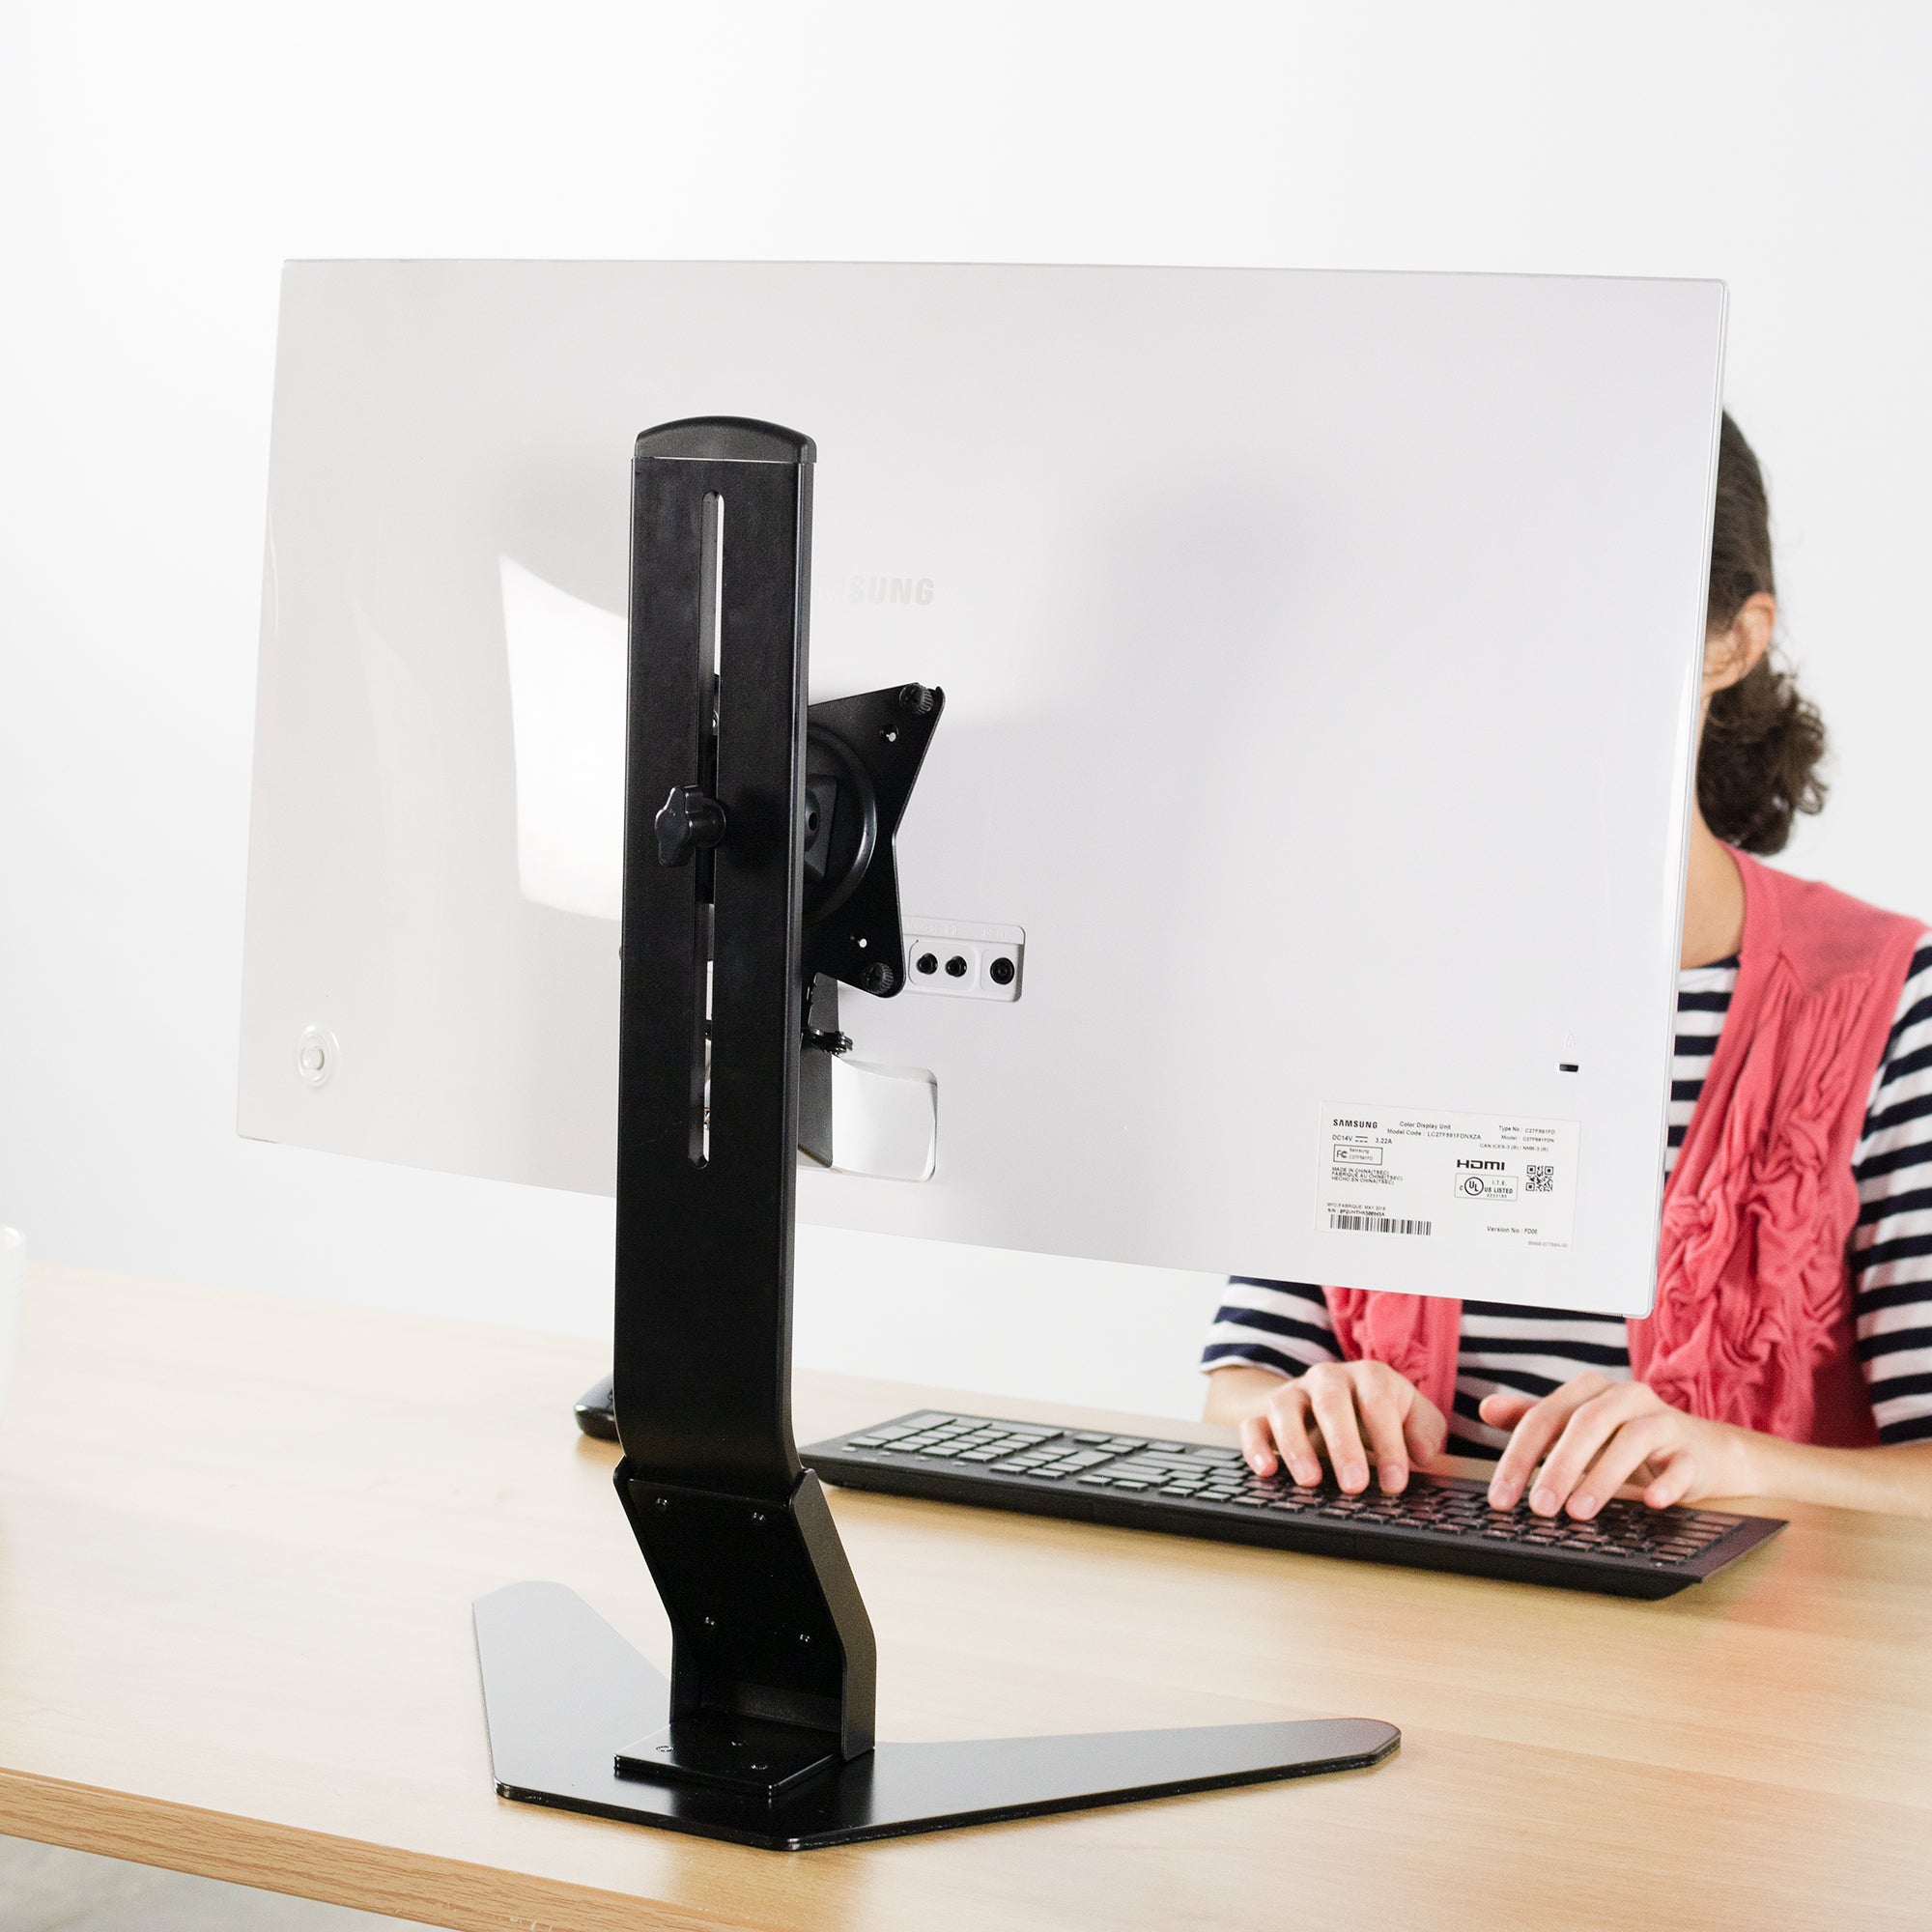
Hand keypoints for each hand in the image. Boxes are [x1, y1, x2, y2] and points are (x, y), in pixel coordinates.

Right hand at [1240, 1360, 1447, 1494]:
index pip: (1377, 1403)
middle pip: (1331, 1402)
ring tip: (1310, 1481)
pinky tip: (1267, 1471)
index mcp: (1368, 1376)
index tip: (1394, 1483)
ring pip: (1285, 1408)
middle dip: (1343, 1444)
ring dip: (1296, 1445)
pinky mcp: (1265, 1414)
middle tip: (1354, 1484)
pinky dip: (1255, 1446)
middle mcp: (1327, 1379)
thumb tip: (1421, 1455)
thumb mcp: (1412, 1415)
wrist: (1331, 1396)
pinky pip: (1252, 1424)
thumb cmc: (1378, 1412)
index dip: (1387, 1443)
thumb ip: (1425, 1431)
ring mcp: (1293, 1394)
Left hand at [1481, 1375, 1752, 1516]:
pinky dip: (1667, 1483)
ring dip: (1602, 1477)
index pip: (1544, 1417)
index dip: (1518, 1457)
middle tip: (1538, 1507)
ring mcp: (1663, 1421)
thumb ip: (1534, 1419)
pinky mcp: (1693, 1452)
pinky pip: (1681, 1464)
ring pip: (1632, 1440)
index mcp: (1589, 1390)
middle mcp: (1625, 1397)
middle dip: (1558, 1467)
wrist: (1700, 1451)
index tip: (1500, 1498)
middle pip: (1586, 1423)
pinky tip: (1650, 1502)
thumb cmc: (1625, 1439)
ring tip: (1578, 1512)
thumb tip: (1486, 1408)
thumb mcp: (1577, 1428)